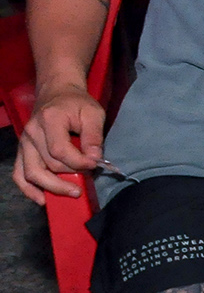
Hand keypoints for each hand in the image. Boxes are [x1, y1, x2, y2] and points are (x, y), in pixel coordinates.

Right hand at [11, 85, 103, 203]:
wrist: (57, 93)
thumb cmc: (77, 103)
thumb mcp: (93, 113)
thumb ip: (94, 136)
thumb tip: (95, 159)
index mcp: (49, 120)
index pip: (60, 150)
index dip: (78, 162)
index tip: (95, 164)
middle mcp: (31, 133)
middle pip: (48, 164)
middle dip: (71, 174)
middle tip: (89, 176)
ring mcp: (24, 143)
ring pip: (32, 173)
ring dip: (52, 187)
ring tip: (72, 193)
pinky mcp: (22, 151)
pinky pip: (19, 174)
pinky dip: (28, 189)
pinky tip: (42, 199)